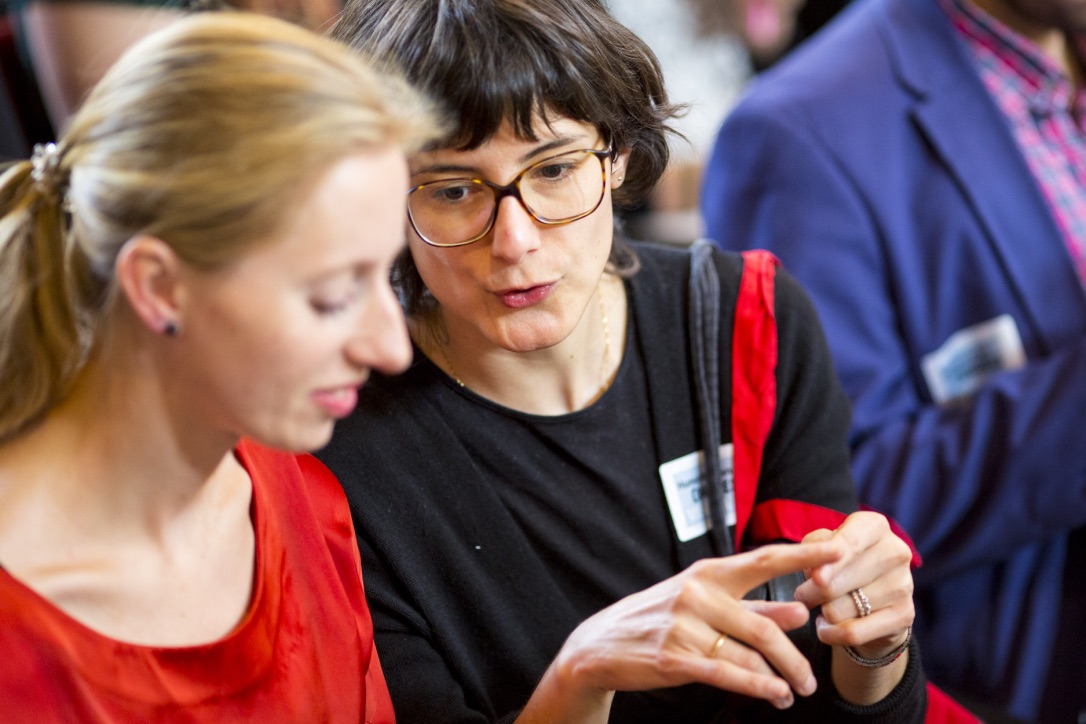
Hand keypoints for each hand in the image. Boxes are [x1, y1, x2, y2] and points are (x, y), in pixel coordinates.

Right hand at [549, 541, 844, 710]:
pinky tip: (774, 694)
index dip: (804, 554)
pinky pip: (727, 673)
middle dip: (795, 657)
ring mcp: (684, 625)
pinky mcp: (674, 657)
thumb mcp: (706, 603)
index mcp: (708, 572)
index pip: (764, 559)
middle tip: (812, 678)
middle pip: (765, 626)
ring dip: (779, 678)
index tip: (841, 550)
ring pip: (748, 654)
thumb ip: (755, 607)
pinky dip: (757, 686)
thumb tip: (802, 609)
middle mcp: (697, 593)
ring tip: (792, 692)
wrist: (602, 644)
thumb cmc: (661, 618)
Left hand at [793, 511, 914, 664]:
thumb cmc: (841, 563)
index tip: (815, 577)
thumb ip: (814, 549)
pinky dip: (831, 634)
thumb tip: (816, 572)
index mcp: (874, 526)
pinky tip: (825, 628)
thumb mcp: (825, 547)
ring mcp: (903, 585)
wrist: (876, 597)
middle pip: (837, 582)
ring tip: (820, 608)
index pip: (849, 541)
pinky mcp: (904, 616)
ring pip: (840, 609)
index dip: (829, 560)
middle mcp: (895, 551)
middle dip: (810, 592)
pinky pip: (853, 633)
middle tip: (803, 595)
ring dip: (821, 613)